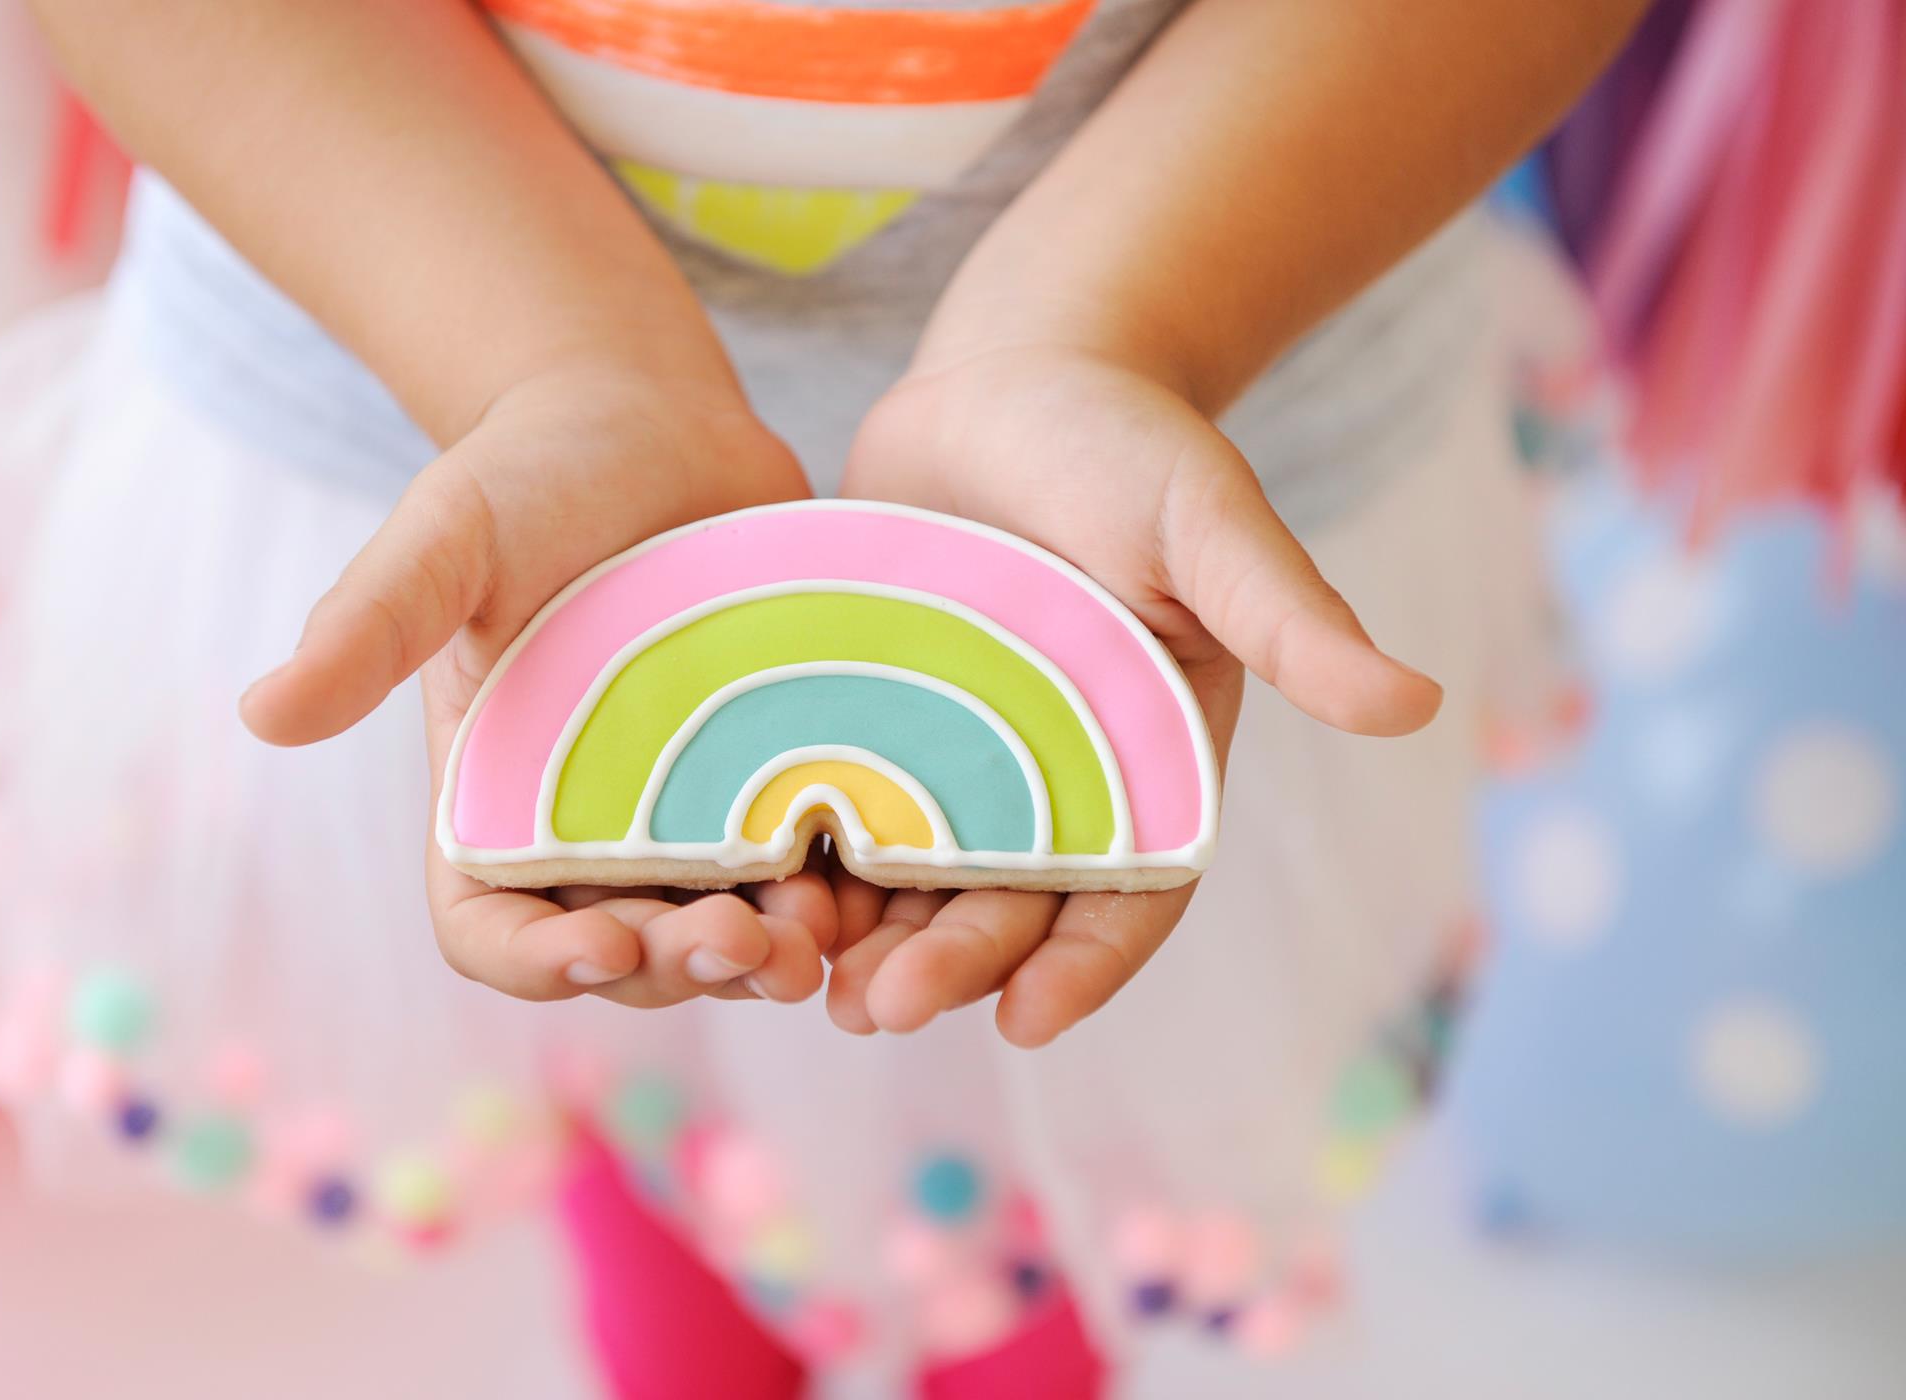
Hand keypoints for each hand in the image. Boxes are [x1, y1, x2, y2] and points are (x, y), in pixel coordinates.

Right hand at [240, 371, 838, 1006]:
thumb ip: (371, 622)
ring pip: (729, 933)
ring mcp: (695, 815)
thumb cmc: (528, 475)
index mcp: (493, 805)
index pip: (497, 931)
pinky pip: (814, 870)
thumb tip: (262, 712)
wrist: (652, 420)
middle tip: (745, 943)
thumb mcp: (446, 539)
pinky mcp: (784, 781)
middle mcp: (593, 832)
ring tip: (819, 937)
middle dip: (679, 969)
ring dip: (770, 955)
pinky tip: (879, 882)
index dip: (543, 964)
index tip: (603, 948)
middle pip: (630, 954)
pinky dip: (842, 897)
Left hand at [829, 346, 1441, 1045]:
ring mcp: (954, 760)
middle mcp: (1052, 785)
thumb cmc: (1131, 448)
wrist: (1014, 378)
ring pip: (911, 882)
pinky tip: (748, 891)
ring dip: (865, 942)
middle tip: (883, 1008)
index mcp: (1150, 766)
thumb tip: (1415, 703)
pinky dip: (801, 859)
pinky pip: (834, 808)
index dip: (1083, 964)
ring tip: (804, 983)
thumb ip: (1292, 616)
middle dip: (950, 964)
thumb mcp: (1213, 527)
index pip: (1128, 890)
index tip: (1024, 1019)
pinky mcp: (871, 721)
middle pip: (1005, 906)